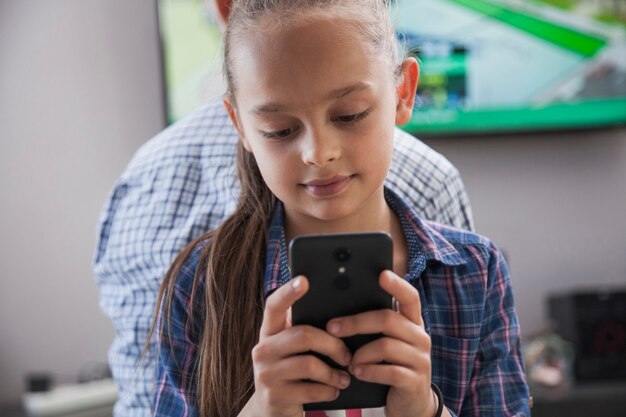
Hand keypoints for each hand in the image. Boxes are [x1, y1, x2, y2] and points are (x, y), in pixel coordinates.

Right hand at [248, 276, 351, 416]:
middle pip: (303, 335)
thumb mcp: (293, 350)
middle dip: (333, 345)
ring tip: (345, 376)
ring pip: (310, 364)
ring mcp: (265, 374)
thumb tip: (341, 313)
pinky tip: (334, 390)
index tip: (304, 280)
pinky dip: (329, 390)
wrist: (273, 412)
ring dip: (334, 372)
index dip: (288, 292)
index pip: (274, 305)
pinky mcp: (274, 396)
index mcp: (269, 331)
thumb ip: (305, 331)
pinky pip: (311, 389)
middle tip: (347, 355)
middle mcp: (262, 349)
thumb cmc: (293, 374)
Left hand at [326, 270, 437, 416]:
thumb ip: (374, 325)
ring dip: (361, 353)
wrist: (410, 403)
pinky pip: (389, 371)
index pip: (410, 297)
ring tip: (348, 361)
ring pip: (386, 346)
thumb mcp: (386, 342)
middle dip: (356, 322)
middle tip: (333, 328)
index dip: (397, 285)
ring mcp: (420, 359)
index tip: (381, 274)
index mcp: (412, 322)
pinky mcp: (416, 381)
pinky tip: (357, 373)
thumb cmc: (390, 365)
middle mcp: (420, 336)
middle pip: (387, 319)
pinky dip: (368, 371)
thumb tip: (340, 309)